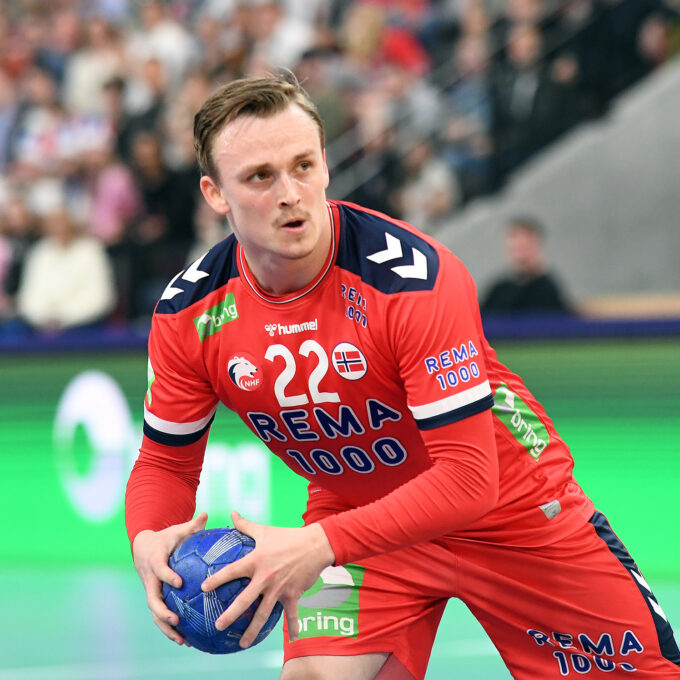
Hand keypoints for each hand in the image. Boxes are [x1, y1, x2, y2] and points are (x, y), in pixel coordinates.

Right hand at [132, 512, 208, 644]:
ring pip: (155, 613)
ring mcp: (150, 590)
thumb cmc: (167, 538)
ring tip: (182, 639)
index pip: (160, 570)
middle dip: (163, 611)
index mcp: (156, 561)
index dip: (168, 576)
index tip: (179, 583)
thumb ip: (192, 525)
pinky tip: (185, 640)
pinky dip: (169, 629)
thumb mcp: (177, 530)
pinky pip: (160, 616)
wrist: (143, 547)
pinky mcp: (154, 598)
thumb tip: (207, 514)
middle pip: (152, 599)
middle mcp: (150, 579)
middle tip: (177, 620)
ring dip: (166, 627)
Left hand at [201, 510, 334, 647]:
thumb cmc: (288, 536)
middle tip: (218, 625)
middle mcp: (265, 577)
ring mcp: (279, 588)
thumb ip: (245, 525)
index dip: (217, 579)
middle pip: (245, 600)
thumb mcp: (265, 530)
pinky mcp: (293, 595)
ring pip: (263, 613)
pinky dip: (293, 627)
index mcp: (256, 561)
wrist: (315, 544)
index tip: (203, 588)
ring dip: (252, 630)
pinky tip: (293, 640)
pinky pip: (292, 614)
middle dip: (230, 615)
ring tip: (242, 644)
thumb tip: (232, 513)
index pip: (232, 571)